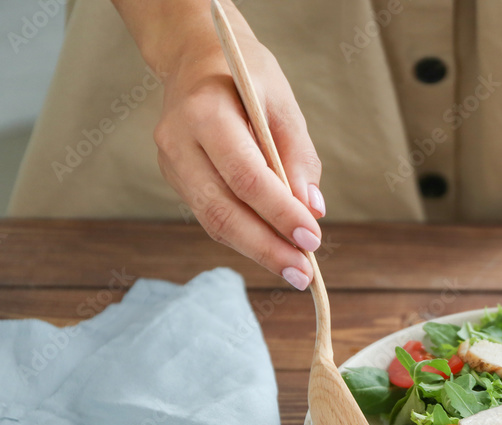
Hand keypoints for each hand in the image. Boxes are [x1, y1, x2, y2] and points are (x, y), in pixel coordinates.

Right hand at [115, 1, 323, 288]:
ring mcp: (172, 165)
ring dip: (258, 251)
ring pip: (214, 221)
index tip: (313, 237)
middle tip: (304, 273)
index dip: (280, 212)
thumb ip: (298, 154)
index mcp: (204, 113)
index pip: (245, 176)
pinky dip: (246, 238)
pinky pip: (213, 217)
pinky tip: (274, 249)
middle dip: (267, 248)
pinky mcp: (178, 180)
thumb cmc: (246, 76)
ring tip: (296, 269)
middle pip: (222, 210)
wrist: (195, 59)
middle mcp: (178, 143)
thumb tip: (312, 210)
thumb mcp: (282, 101)